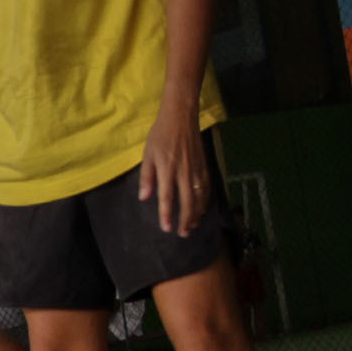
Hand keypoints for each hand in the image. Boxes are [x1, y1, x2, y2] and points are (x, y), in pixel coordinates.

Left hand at [135, 110, 205, 235]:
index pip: (167, 197)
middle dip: (185, 219)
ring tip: (192, 226)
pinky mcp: (205, 165)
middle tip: (182, 233)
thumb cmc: (160, 136)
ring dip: (197, 213)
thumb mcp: (148, 155)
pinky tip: (202, 209)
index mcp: (167, 169)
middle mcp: (184, 172)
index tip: (166, 228)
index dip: (167, 214)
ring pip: (200, 196)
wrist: (181, 117)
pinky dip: (206, 201)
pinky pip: (207, 187)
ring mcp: (197, 169)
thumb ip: (147, 177)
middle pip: (187, 201)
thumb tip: (144, 198)